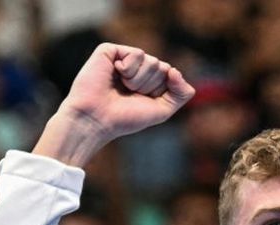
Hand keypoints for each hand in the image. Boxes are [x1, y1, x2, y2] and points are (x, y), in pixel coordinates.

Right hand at [34, 44, 194, 166]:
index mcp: (150, 81)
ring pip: (152, 61)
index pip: (171, 76)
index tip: (143, 101)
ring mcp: (125, 58)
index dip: (160, 92)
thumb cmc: (127, 118)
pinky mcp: (112, 50)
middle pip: (163, 68)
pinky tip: (115, 74)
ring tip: (122, 87)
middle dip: (150, 86)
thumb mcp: (162, 110)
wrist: (98, 118)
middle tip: (130, 95)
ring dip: (139, 80)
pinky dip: (129, 69)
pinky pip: (137, 53)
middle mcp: (138, 68)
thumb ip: (181, 94)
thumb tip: (175, 70)